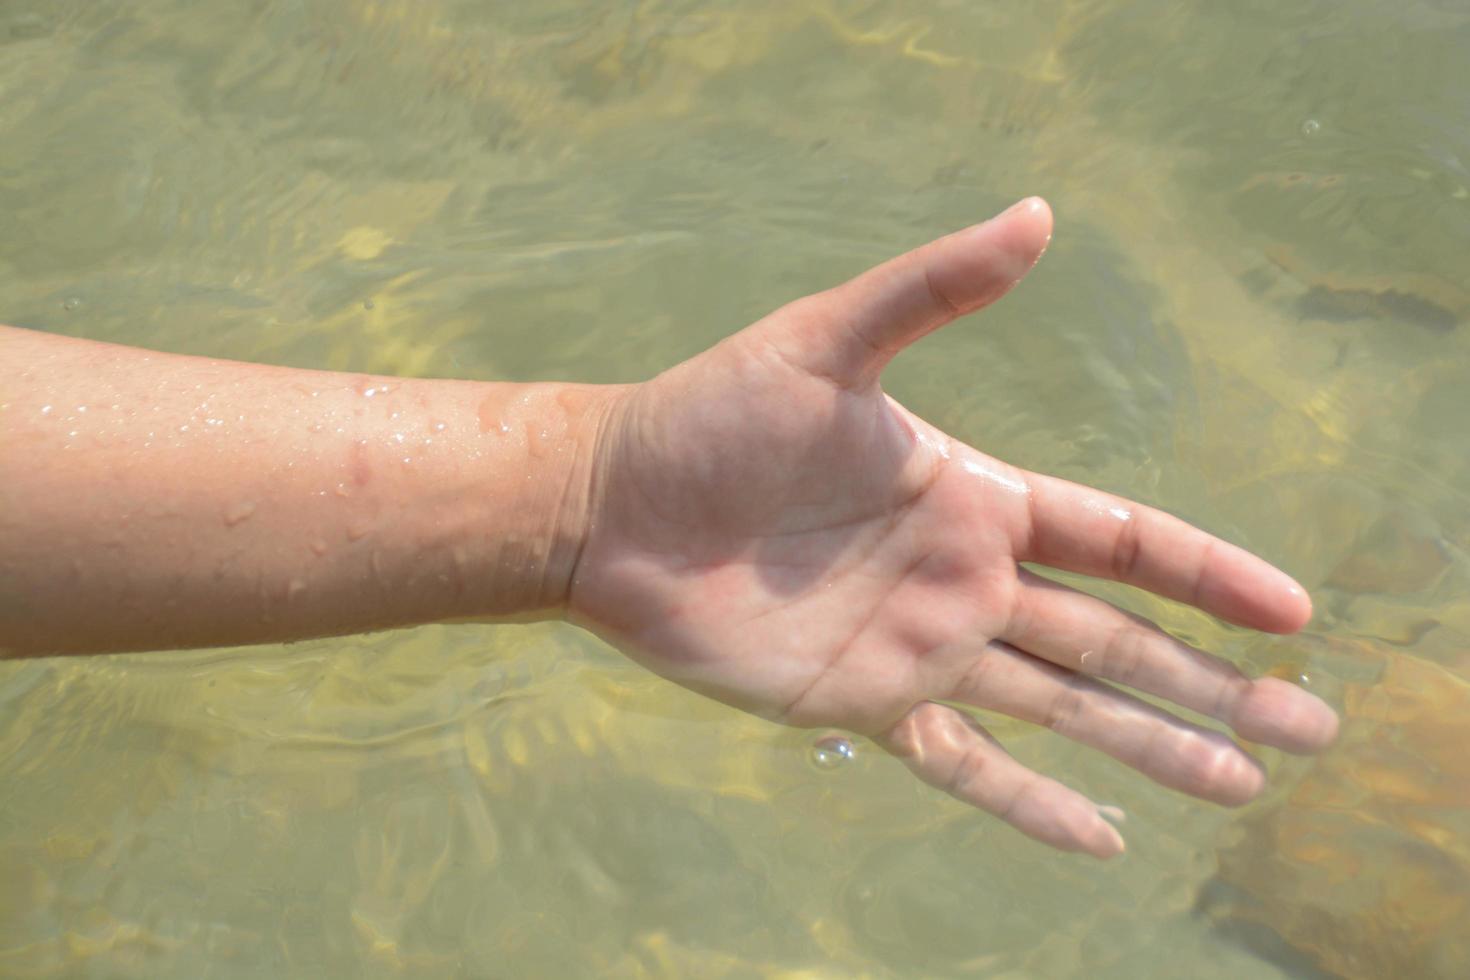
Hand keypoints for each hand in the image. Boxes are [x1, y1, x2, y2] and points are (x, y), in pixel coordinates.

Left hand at [568, 199, 1337, 856]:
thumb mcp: (826, 342)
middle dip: (1215, 680)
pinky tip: (1101, 841)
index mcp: (973, 497)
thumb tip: (1040, 214)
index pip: (1117, 540)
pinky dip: (1030, 804)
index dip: (1205, 574)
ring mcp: (920, 649)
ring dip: (1155, 745)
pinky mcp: (862, 703)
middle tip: (1312, 722)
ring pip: (1065, 707)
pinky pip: (961, 765)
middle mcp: (963, 579)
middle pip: (1117, 638)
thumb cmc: (711, 415)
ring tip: (1245, 780)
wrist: (613, 508)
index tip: (1290, 609)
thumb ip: (929, 289)